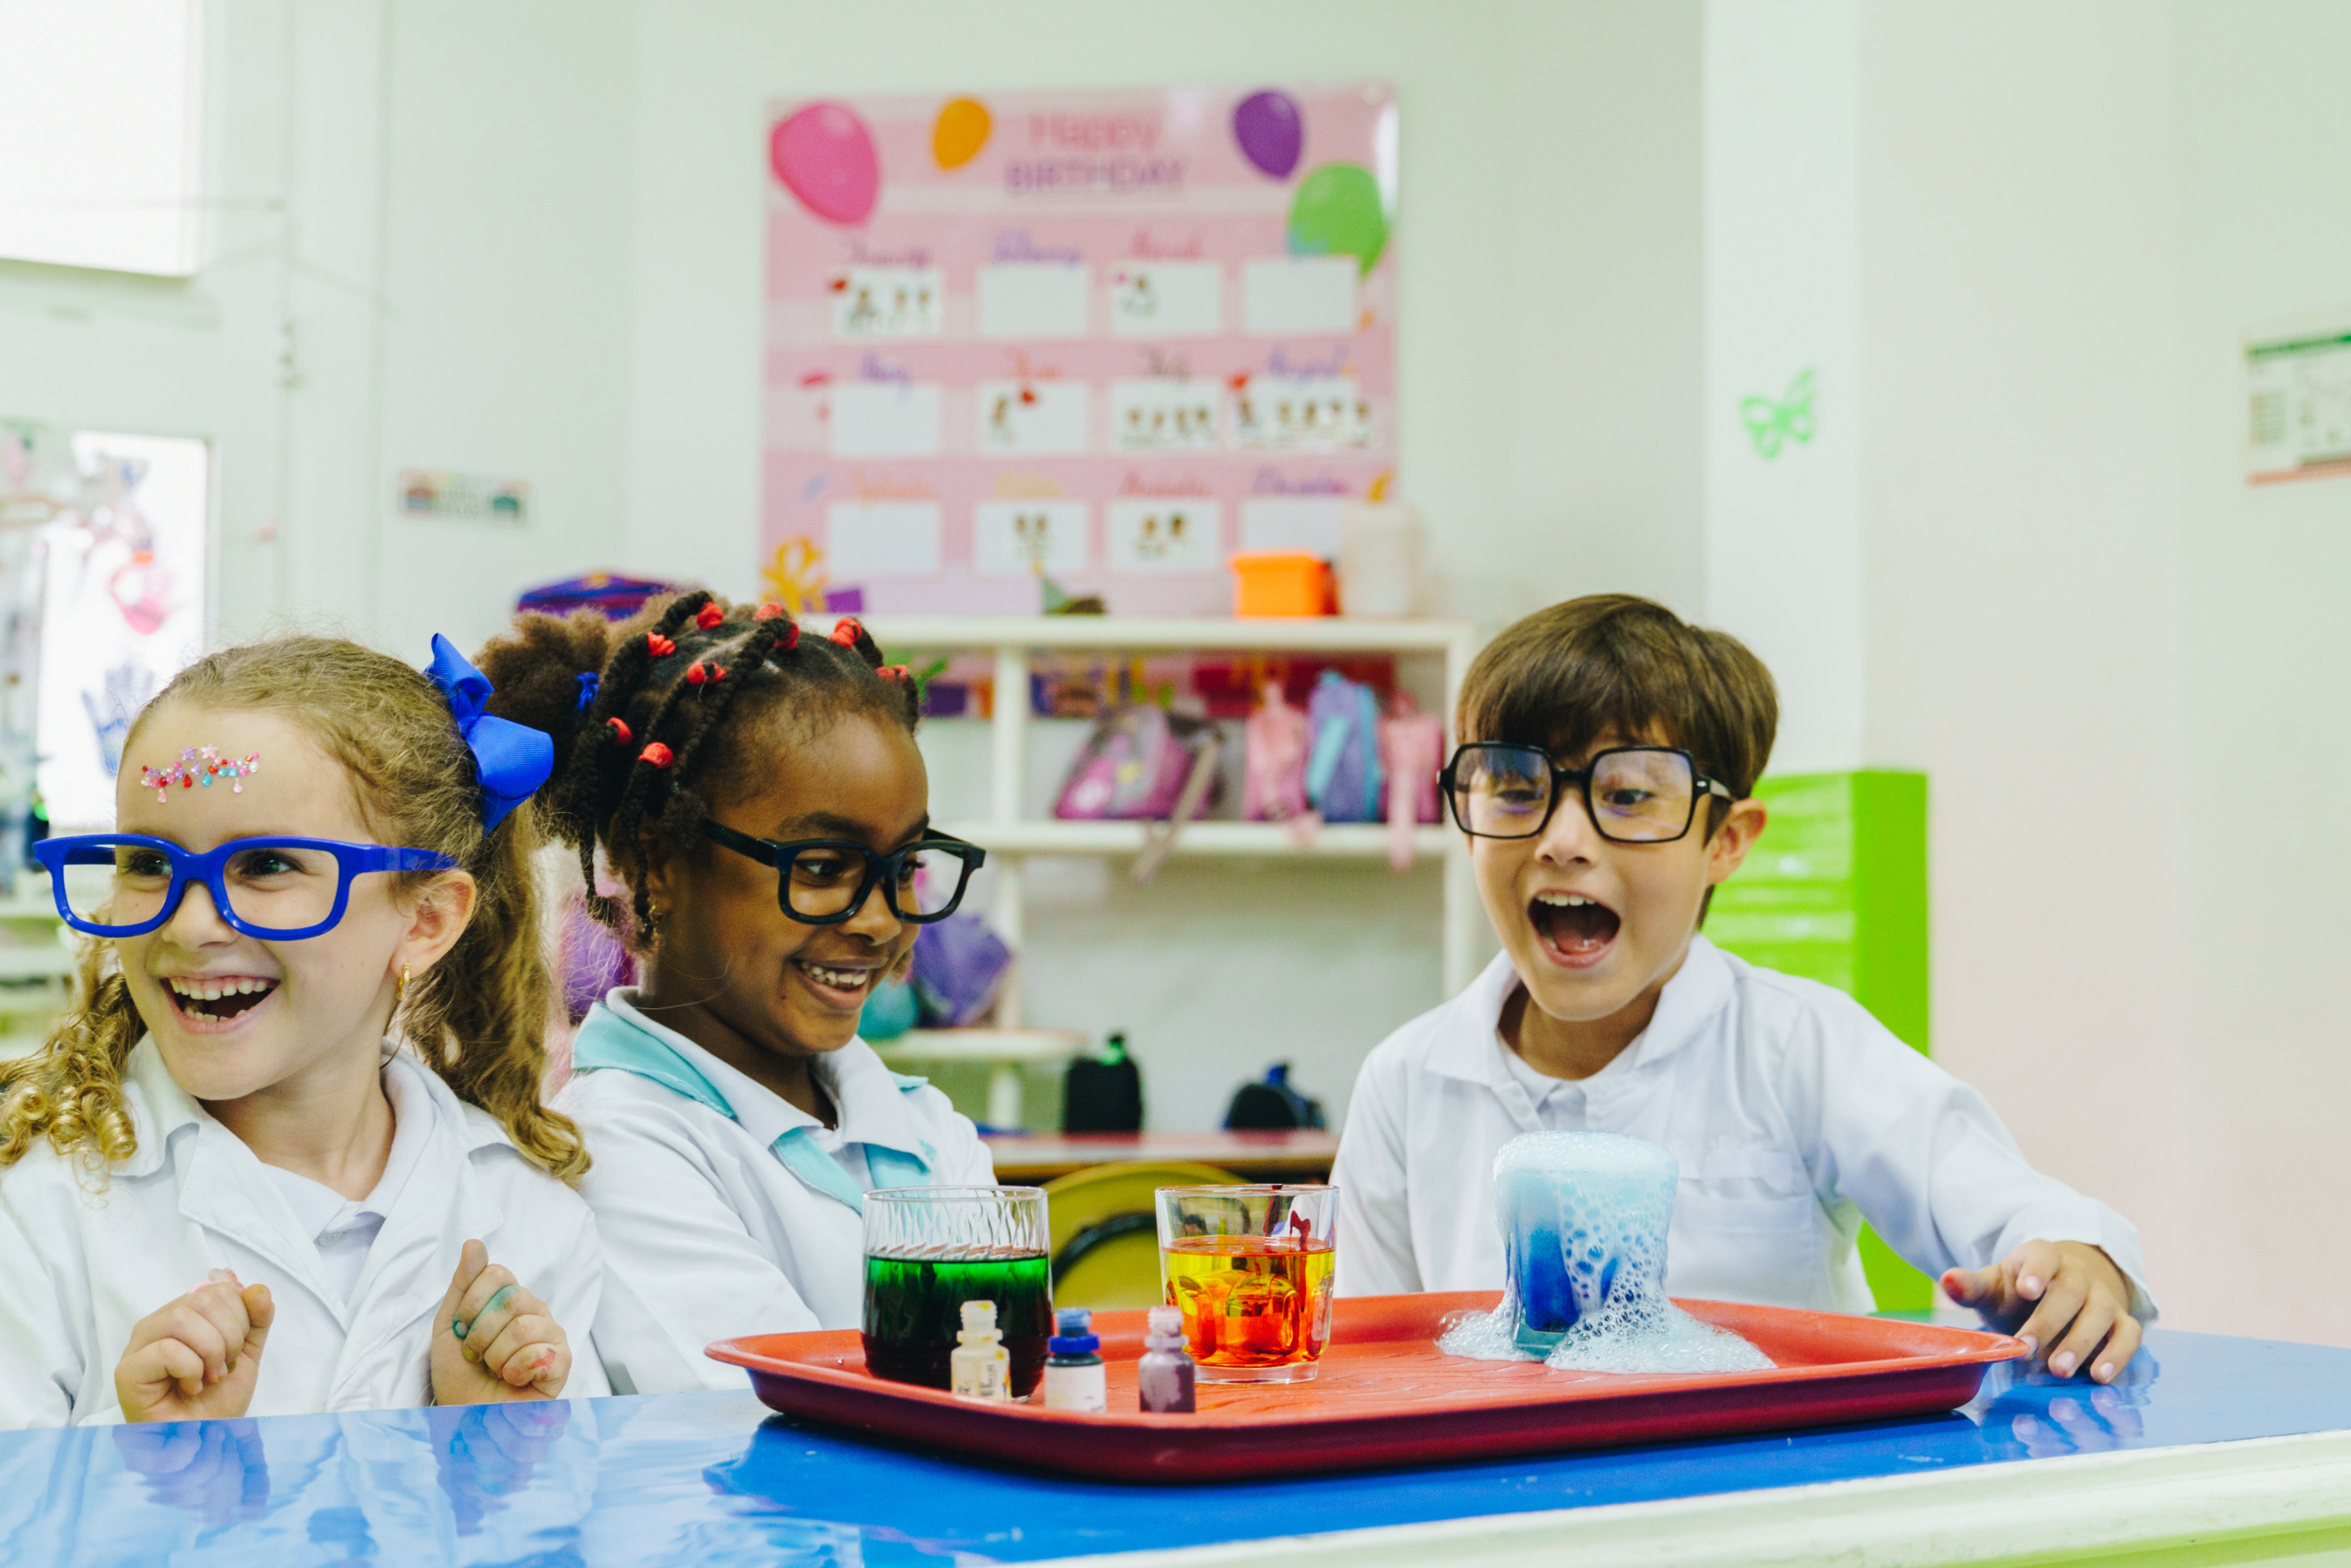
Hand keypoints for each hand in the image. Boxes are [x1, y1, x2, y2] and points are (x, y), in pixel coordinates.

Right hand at [114, 1269, 274, 1422]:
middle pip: (202, 1299)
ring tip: (210, 1377)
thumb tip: (259, 1289)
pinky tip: (191, 1387)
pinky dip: (191, 1369)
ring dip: (211, 1352)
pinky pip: (166, 1349)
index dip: (240, 1317)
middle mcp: (156, 1324)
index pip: (217, 1289)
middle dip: (228, 1335)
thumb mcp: (247, 1352)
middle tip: (224, 1367)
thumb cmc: (219, 1398)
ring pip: (181, 1319)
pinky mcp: (127, 1371)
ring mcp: (137, 1347)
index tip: (236, 1351)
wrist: (205, 1440)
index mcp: (182, 1313)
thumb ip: (256, 1319)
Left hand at [429, 1239, 570, 1404]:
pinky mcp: (562, 1362)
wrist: (466, 1417)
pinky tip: (515, 1380)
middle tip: (476, 1355)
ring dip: (496, 1358)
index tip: (461, 1330)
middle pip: (512, 1298)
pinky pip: (540, 1353)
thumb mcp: (449, 1325)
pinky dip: (516, 1372)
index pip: (497, 1273)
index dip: (472, 1303)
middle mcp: (535, 1311)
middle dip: (481, 1333)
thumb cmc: (459, 1374)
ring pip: (523, 1327)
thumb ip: (463, 1284)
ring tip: (496, 1370)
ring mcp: (552, 1335)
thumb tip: (474, 1242)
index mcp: (510, 1298)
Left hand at [1941, 1239, 2141, 1383]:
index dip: (2036, 1271)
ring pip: (2101, 1313)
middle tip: (2027, 1349)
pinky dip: (2118, 1354)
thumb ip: (1972, 1286)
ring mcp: (2104, 1297)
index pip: (2043, 1256)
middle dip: (2049, 1321)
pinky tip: (2099, 1376)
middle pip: (2071, 1291)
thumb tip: (1946, 1279)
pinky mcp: (2122, 1322)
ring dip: (2081, 1342)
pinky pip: (2129, 1335)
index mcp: (2043, 1256)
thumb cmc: (2021, 1291)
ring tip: (2058, 1370)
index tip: (2025, 1289)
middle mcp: (2078, 1274)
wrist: (2063, 1291)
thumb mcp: (1995, 1286)